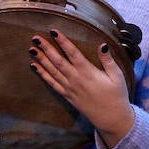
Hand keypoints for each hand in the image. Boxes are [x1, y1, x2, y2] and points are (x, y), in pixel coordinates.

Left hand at [29, 31, 134, 147]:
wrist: (112, 118)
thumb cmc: (117, 95)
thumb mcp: (117, 76)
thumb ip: (108, 60)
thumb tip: (102, 44)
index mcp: (88, 72)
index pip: (72, 53)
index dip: (62, 41)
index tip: (53, 31)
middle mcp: (76, 79)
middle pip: (58, 61)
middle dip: (46, 48)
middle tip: (35, 37)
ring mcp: (69, 88)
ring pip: (52, 71)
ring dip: (41, 59)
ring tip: (31, 49)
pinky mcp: (67, 95)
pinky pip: (52, 83)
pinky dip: (42, 74)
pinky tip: (34, 66)